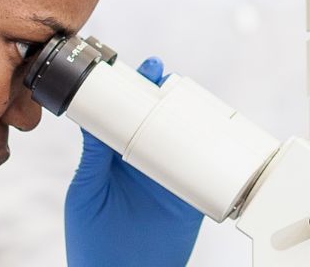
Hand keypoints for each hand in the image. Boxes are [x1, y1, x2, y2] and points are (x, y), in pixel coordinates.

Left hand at [64, 57, 202, 266]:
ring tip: (197, 101)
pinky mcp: (192, 202)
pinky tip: (223, 139)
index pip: (130, 115)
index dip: (138, 91)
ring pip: (189, 142)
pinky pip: (211, 175)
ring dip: (197, 121)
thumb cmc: (92, 239)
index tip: (145, 70)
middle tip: (170, 79)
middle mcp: (147, 164)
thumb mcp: (87, 191)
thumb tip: (91, 117)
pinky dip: (221, 158)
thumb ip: (93, 157)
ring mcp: (171, 181)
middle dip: (171, 98)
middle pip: (164, 122)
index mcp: (117, 157)